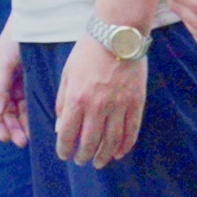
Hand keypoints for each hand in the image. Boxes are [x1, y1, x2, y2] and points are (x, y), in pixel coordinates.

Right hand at [0, 34, 27, 143]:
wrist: (34, 23)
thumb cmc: (14, 39)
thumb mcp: (5, 63)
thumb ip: (0, 87)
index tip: (5, 137)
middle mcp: (2, 87)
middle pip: (4, 114)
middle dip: (11, 128)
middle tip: (22, 142)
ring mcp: (16, 87)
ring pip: (17, 113)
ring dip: (21, 126)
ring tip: (30, 138)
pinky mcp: (30, 86)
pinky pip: (29, 105)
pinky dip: (31, 116)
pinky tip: (38, 125)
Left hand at [53, 38, 144, 167]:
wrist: (118, 34)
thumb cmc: (88, 52)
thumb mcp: (67, 74)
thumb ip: (62, 101)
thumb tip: (60, 127)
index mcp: (77, 98)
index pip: (68, 134)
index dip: (64, 149)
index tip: (64, 154)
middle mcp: (98, 106)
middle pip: (90, 142)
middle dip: (83, 156)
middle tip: (81, 161)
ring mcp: (119, 106)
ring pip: (111, 141)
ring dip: (103, 156)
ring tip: (99, 162)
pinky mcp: (136, 103)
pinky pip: (131, 131)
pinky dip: (125, 146)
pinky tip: (118, 153)